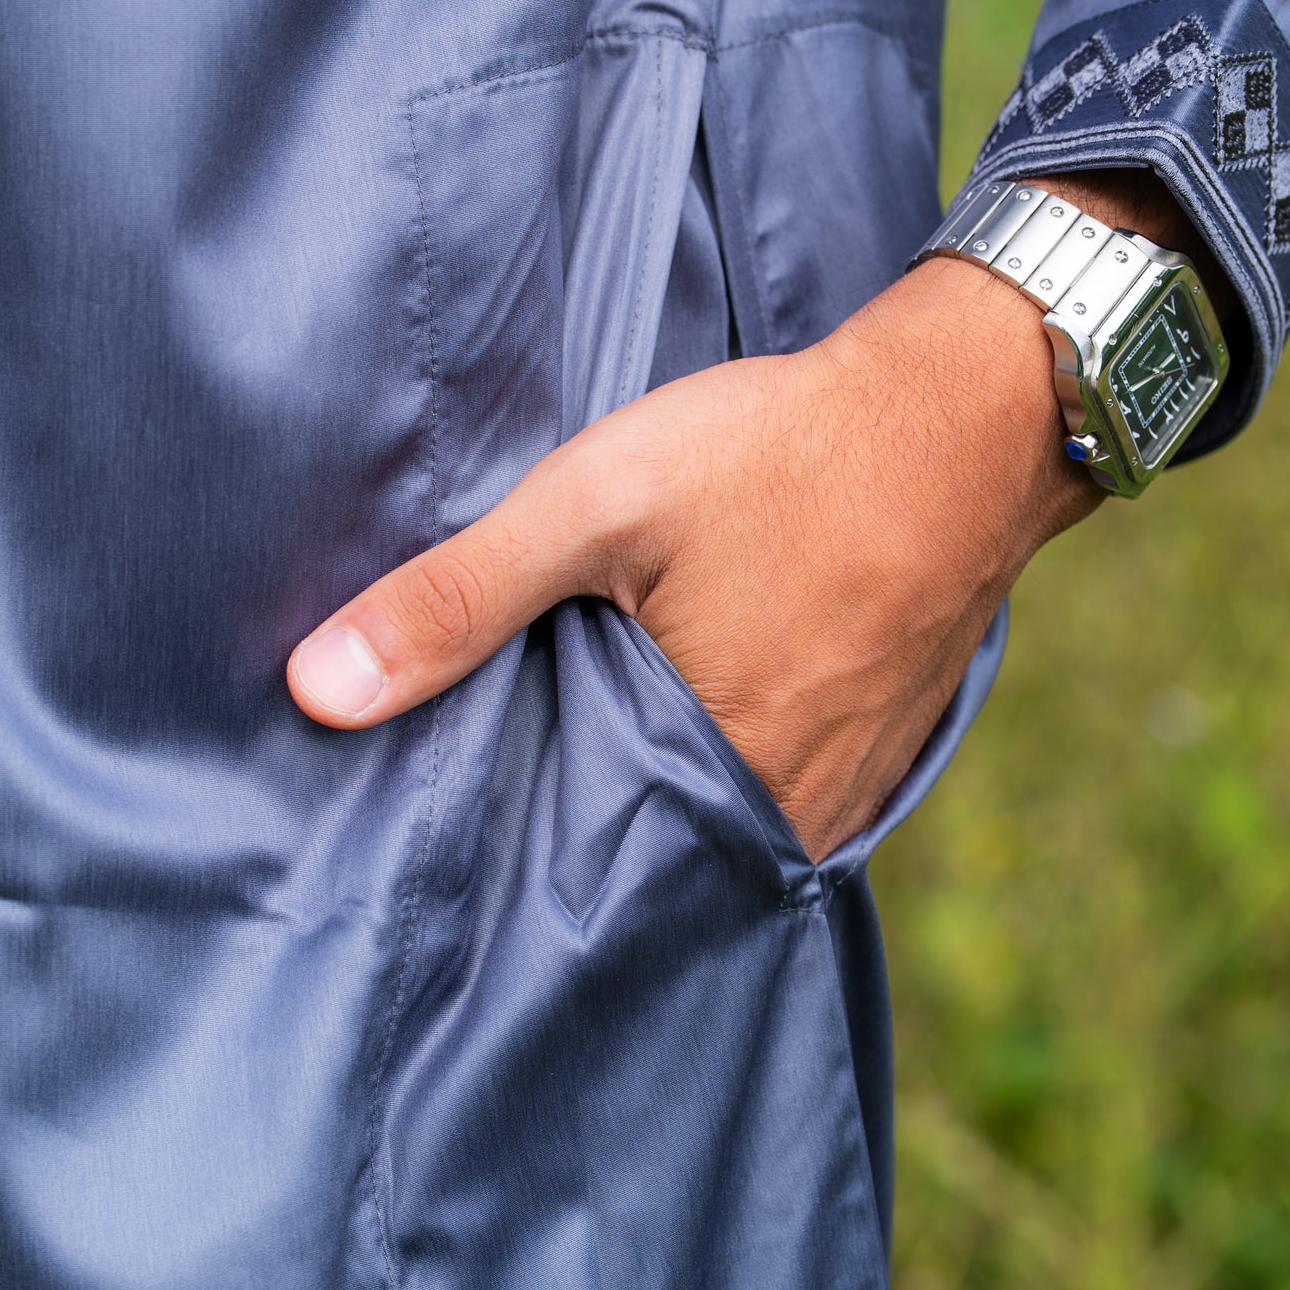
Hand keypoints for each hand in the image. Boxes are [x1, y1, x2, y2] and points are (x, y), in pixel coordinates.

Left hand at [287, 169, 1198, 861]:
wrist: (968, 413)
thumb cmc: (787, 453)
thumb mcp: (599, 502)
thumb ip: (459, 596)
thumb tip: (320, 691)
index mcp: (717, 774)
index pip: (581, 877)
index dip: (511, 860)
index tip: (447, 848)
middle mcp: (793, 810)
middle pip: (653, 861)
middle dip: (580, 839)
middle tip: (501, 799)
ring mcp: (851, 785)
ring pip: (719, 831)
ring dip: (656, 808)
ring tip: (580, 767)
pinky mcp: (882, 745)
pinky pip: (781, 797)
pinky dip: (724, 777)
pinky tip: (685, 725)